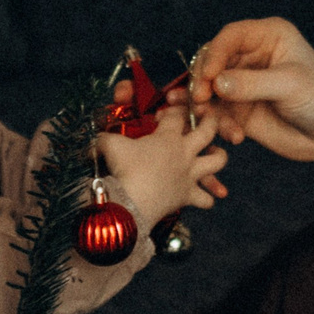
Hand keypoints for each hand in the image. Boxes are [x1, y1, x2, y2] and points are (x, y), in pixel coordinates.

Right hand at [108, 78, 228, 199]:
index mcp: (167, 137)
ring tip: (216, 154)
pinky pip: (206, 199)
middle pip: (208, 130)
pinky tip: (205, 197)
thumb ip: (105, 138)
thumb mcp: (109, 145)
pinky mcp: (188, 196)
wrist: (132, 202)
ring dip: (219, 156)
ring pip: (218, 161)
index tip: (162, 115)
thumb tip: (94, 141)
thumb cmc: (123, 169)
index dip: (171, 111)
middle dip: (211, 120)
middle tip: (208, 116)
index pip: (176, 115)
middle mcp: (184, 152)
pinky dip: (207, 198)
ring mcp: (189, 174)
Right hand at [189, 17, 313, 160]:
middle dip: (203, 80)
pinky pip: (218, 113)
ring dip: (204, 105)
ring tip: (208, 120)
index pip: (230, 37)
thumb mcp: (290, 85)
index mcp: (267, 36)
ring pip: (209, 89)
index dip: (214, 54)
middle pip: (212, 61)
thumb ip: (252, 84)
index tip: (209, 77)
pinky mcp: (240, 109)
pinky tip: (235, 137)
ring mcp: (243, 83)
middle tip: (200, 100)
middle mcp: (251, 56)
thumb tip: (216, 83)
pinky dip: (219, 124)